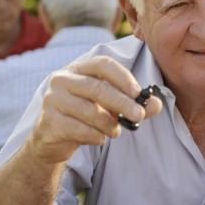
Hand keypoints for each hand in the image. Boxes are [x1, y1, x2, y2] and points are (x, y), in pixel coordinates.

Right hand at [29, 56, 162, 163]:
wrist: (52, 140)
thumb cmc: (85, 117)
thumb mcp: (111, 108)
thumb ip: (134, 104)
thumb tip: (156, 104)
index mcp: (78, 69)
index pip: (102, 64)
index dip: (122, 76)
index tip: (138, 92)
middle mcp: (62, 79)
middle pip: (96, 87)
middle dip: (122, 103)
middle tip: (139, 115)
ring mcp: (52, 100)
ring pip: (88, 111)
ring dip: (108, 124)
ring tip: (116, 132)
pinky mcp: (48, 122)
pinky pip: (78, 129)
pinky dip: (95, 136)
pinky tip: (99, 138)